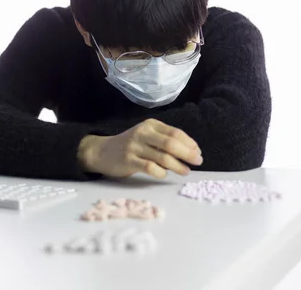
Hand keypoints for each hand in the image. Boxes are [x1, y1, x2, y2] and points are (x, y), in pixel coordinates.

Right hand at [78, 119, 202, 178]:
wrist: (101, 152)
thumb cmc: (130, 146)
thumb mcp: (146, 137)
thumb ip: (164, 141)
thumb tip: (190, 152)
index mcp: (150, 125)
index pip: (175, 132)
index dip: (189, 143)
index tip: (198, 153)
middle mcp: (143, 133)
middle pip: (171, 143)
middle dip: (187, 153)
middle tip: (198, 162)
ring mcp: (134, 146)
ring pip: (162, 156)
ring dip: (178, 165)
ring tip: (186, 171)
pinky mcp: (128, 160)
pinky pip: (149, 167)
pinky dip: (160, 172)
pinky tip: (164, 175)